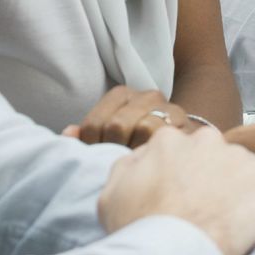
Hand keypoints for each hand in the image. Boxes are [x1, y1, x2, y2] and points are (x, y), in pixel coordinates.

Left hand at [63, 85, 204, 146]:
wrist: (182, 144)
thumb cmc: (137, 142)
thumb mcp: (107, 136)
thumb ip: (86, 136)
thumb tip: (68, 133)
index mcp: (121, 95)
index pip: (93, 124)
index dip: (92, 146)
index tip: (100, 155)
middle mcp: (146, 95)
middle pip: (116, 126)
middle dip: (114, 148)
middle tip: (118, 159)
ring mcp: (169, 107)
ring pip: (143, 129)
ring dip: (135, 150)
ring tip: (135, 159)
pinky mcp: (186, 123)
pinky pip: (164, 137)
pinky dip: (153, 150)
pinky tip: (150, 159)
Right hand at [98, 126, 254, 254]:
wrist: (172, 253)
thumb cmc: (139, 230)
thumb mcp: (111, 194)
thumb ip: (129, 166)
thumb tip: (146, 155)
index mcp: (170, 141)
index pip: (186, 151)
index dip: (188, 176)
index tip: (188, 198)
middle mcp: (209, 141)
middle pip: (219, 159)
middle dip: (218, 181)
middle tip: (210, 213)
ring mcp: (242, 159)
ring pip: (249, 174)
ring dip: (244, 195)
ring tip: (232, 227)